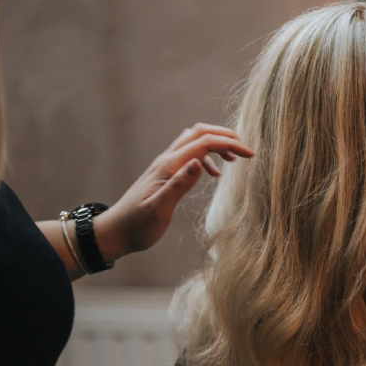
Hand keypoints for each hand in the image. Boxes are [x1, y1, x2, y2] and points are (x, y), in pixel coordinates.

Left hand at [94, 124, 253, 260]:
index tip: (250, 155)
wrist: (115, 232)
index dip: (229, 144)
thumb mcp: (159, 209)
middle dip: (225, 136)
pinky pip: (190, 155)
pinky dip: (207, 157)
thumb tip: (199, 163)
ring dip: (216, 144)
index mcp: (168, 166)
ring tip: (235, 159)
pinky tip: (215, 174)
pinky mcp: (166, 174)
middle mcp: (167, 160)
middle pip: (200, 133)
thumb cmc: (137, 226)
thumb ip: (179, 185)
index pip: (204, 143)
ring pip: (195, 141)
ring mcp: (166, 165)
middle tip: (246, 150)